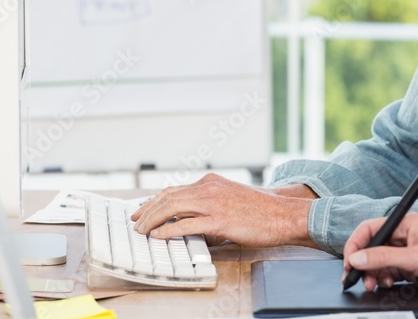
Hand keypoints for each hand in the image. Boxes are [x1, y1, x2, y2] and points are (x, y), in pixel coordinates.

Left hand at [131, 173, 314, 247]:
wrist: (283, 214)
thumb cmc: (261, 210)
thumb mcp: (231, 199)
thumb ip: (209, 206)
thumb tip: (188, 222)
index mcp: (212, 181)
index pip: (174, 190)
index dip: (153, 201)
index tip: (141, 211)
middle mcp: (210, 188)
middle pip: (168, 197)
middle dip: (147, 211)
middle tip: (135, 223)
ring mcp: (214, 203)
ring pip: (173, 208)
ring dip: (152, 220)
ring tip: (141, 231)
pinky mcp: (220, 220)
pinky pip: (186, 225)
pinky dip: (168, 230)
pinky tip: (158, 236)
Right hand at [342, 213, 417, 301]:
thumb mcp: (415, 260)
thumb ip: (383, 259)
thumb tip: (357, 258)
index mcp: (407, 223)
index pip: (371, 228)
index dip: (356, 245)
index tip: (349, 262)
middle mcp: (406, 234)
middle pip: (373, 246)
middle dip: (364, 264)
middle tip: (359, 280)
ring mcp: (409, 250)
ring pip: (380, 261)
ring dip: (374, 274)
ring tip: (375, 285)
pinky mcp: (412, 266)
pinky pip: (389, 271)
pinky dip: (384, 279)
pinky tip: (387, 285)